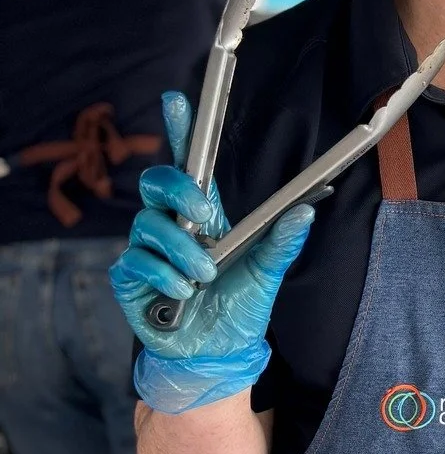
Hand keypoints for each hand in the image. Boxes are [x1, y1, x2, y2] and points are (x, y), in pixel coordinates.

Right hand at [109, 91, 312, 413]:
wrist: (215, 355)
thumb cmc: (238, 309)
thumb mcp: (266, 275)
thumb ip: (282, 243)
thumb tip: (305, 211)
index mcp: (206, 216)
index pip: (189, 164)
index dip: (181, 130)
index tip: (177, 99)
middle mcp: (172, 225)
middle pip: (156, 183)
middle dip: (181, 193)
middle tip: (207, 217)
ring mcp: (147, 250)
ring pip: (149, 226)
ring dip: (182, 249)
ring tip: (206, 275)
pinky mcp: (130, 278)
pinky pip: (135, 262)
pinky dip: (164, 276)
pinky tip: (184, 291)